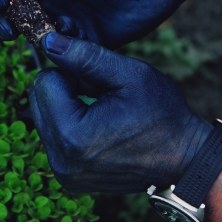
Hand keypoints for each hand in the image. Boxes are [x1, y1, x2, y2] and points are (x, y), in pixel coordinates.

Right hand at [0, 0, 207, 49]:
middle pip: (19, 15)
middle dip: (7, 22)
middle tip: (10, 28)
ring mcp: (72, 21)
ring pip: (40, 37)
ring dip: (33, 39)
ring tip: (41, 35)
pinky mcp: (92, 42)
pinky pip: (68, 53)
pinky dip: (60, 54)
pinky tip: (65, 46)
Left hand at [30, 32, 211, 193]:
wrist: (185, 158)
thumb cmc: (162, 115)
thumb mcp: (130, 75)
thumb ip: (85, 56)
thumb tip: (49, 42)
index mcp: (73, 136)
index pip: (45, 81)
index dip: (71, 71)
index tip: (97, 79)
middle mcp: (61, 161)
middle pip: (37, 100)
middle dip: (64, 89)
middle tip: (99, 94)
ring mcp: (64, 173)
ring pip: (43, 117)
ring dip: (66, 107)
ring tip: (101, 111)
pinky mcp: (69, 179)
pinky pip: (54, 138)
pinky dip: (69, 126)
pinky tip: (98, 127)